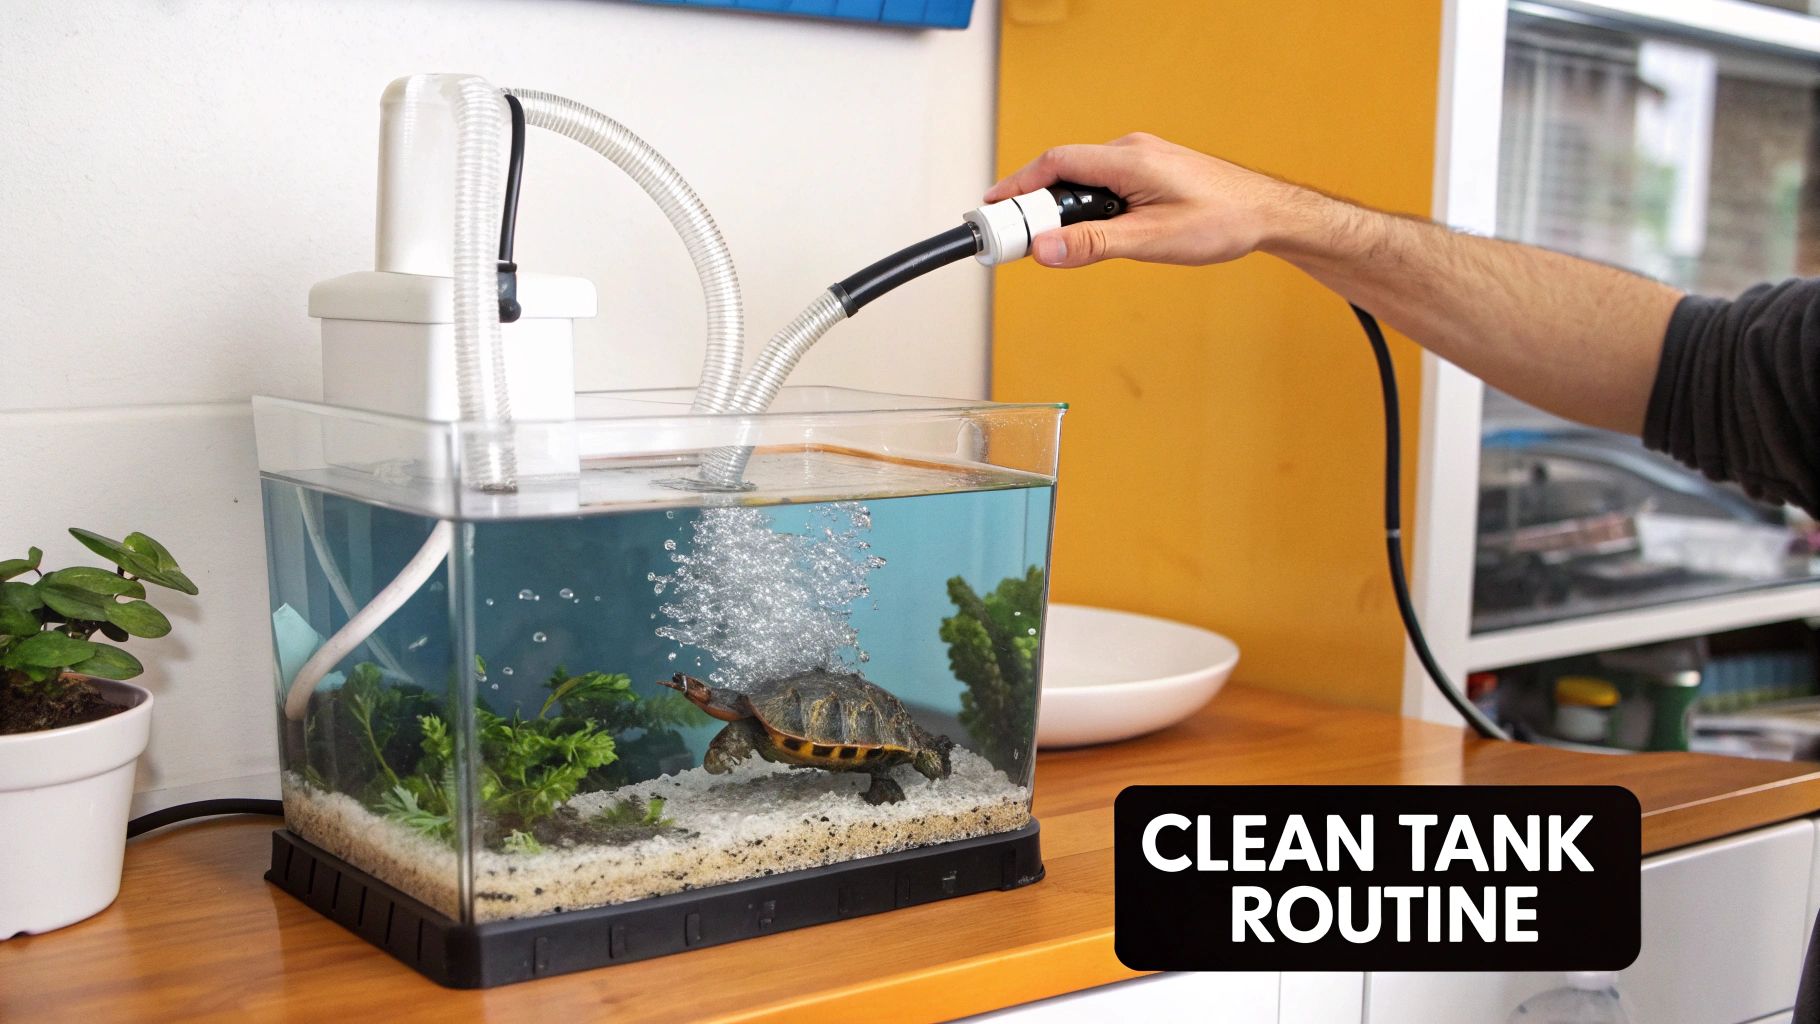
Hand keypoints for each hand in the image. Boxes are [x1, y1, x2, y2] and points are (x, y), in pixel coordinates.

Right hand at [986, 133, 1316, 268]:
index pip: (1055, 164)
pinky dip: (1083, 207)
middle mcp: (1131, 153)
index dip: (1017, 185)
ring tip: (1049, 243)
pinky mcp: (1150, 174)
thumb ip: (1096, 244)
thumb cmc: (1224, 221)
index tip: (991, 208)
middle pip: (1064, 172)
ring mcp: (1141, 161)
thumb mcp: (1152, 241)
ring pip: (1083, 181)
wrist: (1269, 214)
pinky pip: (1102, 185)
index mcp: (1128, 160)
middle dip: (1033, 205)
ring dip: (1061, 210)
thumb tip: (1045, 249)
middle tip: (1013, 238)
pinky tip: (1089, 233)